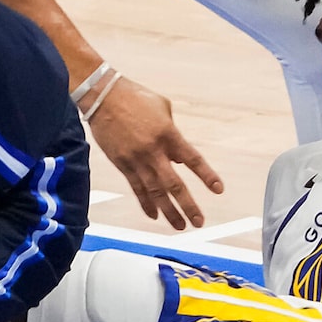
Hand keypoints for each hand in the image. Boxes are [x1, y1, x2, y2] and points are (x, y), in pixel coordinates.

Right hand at [84, 75, 223, 229]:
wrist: (102, 96)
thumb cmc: (134, 97)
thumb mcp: (163, 108)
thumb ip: (173, 132)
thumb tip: (176, 152)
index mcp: (168, 134)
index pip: (192, 159)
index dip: (206, 176)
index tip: (218, 190)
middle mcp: (153, 151)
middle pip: (174, 184)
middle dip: (188, 205)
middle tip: (198, 221)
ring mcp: (136, 159)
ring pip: (155, 192)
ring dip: (168, 211)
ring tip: (179, 226)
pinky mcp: (122, 164)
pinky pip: (136, 188)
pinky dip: (145, 203)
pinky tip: (154, 215)